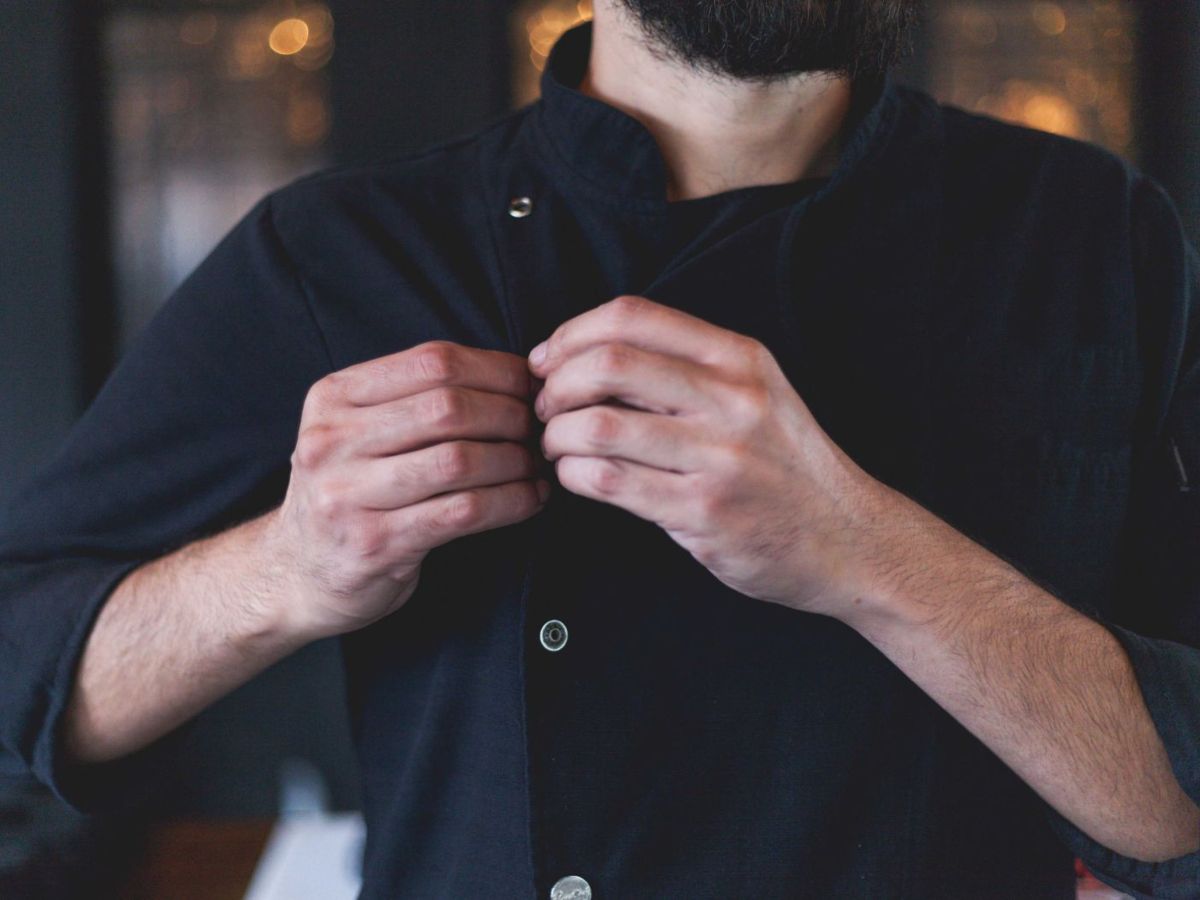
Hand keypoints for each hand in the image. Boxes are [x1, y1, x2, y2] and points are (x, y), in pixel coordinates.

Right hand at [269, 340, 548, 639]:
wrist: (294, 574)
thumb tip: (516, 375)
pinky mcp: (375, 543)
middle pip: (448, 407)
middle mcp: (332, 440)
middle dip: (511, 416)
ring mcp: (347, 494)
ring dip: (515, 461)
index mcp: (333, 397)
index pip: (433, 361)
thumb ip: (415, 399)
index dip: (496, 370)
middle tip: (541, 430)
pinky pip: (463, 512)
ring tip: (538, 465)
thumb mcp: (357, 431)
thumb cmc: (349, 493)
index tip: (532, 386)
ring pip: (459, 460)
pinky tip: (531, 499)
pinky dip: (510, 502)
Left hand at [529, 295, 886, 615]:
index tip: (549, 360)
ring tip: (558, 448)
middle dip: (555, 385)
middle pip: (608, 363)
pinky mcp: (703, 511)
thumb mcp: (757, 393)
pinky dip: (573, 476)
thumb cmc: (786, 466)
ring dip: (557, 437)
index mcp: (739, 359)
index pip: (633, 316)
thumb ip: (687, 369)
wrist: (848, 538)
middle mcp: (732, 399)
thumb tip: (587, 355)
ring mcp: (720, 457)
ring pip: (598, 425)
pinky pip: (609, 481)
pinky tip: (577, 478)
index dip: (572, 334)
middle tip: (546, 409)